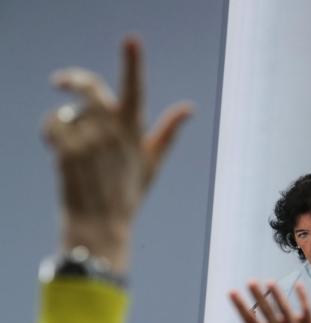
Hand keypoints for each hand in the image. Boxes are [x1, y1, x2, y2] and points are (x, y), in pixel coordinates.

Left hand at [43, 37, 190, 273]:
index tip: (132, 39)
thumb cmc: (129, 194)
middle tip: (59, 81)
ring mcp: (91, 141)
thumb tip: (190, 107)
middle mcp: (114, 132)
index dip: (133, 62)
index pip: (136, 89)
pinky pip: (53, 124)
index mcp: (136, 131)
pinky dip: (50, 133)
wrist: (101, 225)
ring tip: (73, 150)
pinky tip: (58, 149)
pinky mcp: (68, 151)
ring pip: (70, 113)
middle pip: (91, 89)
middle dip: (74, 80)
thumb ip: (169, 132)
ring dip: (67, 125)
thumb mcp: (152, 162)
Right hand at [229, 281, 310, 322]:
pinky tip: (298, 284)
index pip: (249, 320)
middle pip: (266, 310)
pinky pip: (306, 307)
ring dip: (277, 293)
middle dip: (257, 295)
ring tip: (269, 281)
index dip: (240, 305)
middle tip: (250, 281)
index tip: (232, 293)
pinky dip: (302, 296)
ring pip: (284, 307)